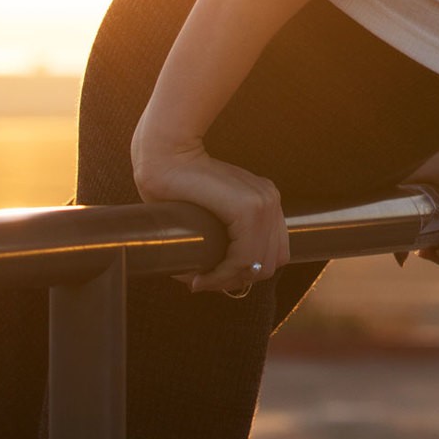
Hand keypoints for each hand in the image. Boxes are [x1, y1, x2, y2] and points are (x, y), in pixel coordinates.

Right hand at [130, 134, 287, 295]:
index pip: (274, 253)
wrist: (164, 157)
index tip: (214, 277)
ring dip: (227, 280)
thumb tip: (216, 276)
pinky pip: (243, 258)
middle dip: (237, 280)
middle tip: (205, 281)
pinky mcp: (248, 208)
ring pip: (257, 265)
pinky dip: (222, 274)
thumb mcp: (212, 212)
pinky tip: (200, 277)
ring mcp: (263, 202)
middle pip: (269, 263)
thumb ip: (223, 234)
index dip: (246, 273)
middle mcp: (271, 200)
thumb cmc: (179, 186)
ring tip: (200, 280)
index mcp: (267, 200)